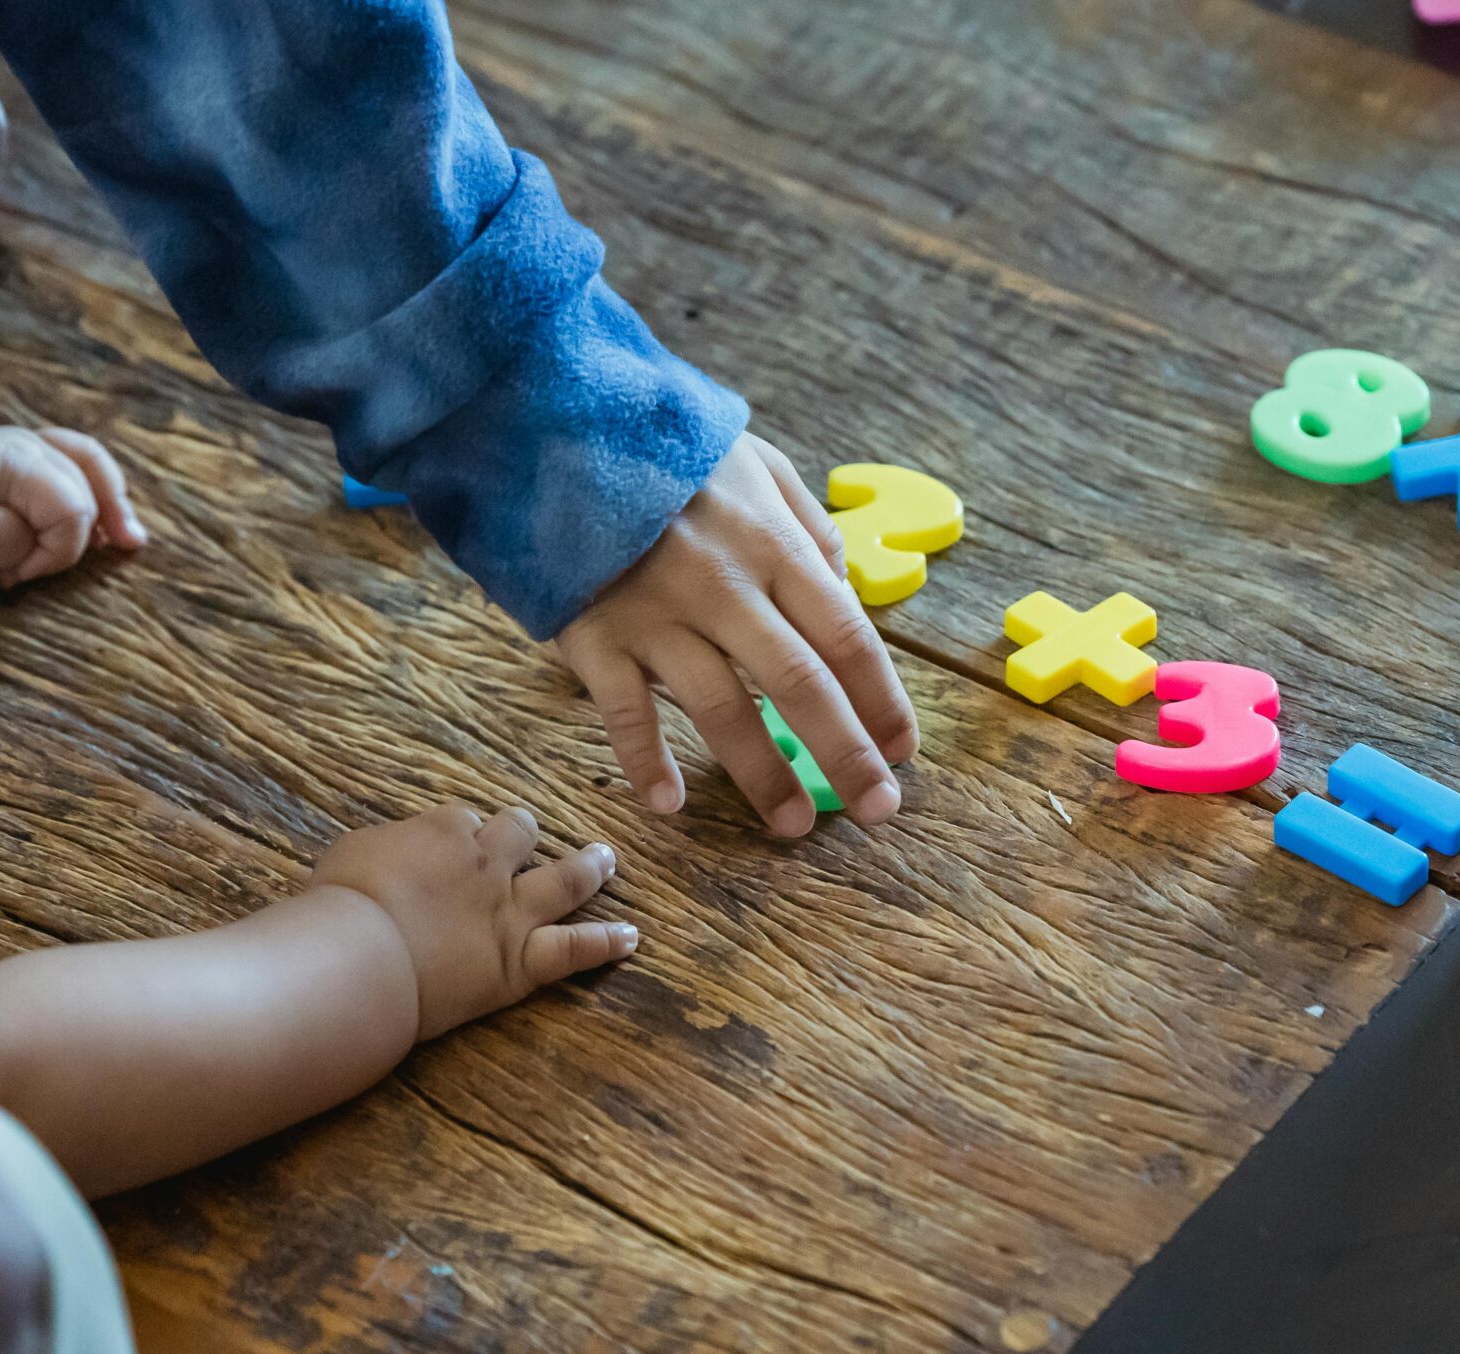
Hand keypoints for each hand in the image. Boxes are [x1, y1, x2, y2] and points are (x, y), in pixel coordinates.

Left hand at [0, 427, 143, 585]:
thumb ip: (19, 539)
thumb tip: (51, 543)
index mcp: (17, 460)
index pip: (74, 509)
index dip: (60, 551)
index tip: (20, 576)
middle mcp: (29, 445)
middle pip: (91, 488)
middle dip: (88, 533)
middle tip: (103, 561)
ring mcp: (27, 448)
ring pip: (93, 466)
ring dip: (113, 503)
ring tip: (128, 538)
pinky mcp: (23, 461)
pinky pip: (78, 465)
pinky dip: (98, 490)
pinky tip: (108, 514)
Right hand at [311, 803, 634, 1040]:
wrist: (358, 956)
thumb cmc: (338, 905)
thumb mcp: (350, 853)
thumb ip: (382, 848)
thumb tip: (387, 855)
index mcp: (443, 830)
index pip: (466, 820)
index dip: (464, 834)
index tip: (457, 845)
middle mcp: (487, 863)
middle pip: (522, 832)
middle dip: (528, 833)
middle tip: (533, 837)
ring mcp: (511, 910)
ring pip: (566, 879)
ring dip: (590, 867)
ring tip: (607, 860)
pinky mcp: (520, 960)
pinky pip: (575, 948)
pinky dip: (605, 942)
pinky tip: (630, 938)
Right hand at [559, 432, 917, 834]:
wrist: (554, 419)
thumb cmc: (667, 450)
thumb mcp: (756, 462)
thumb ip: (807, 526)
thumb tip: (846, 586)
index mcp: (774, 545)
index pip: (847, 637)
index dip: (883, 700)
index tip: (904, 751)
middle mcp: (725, 585)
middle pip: (801, 686)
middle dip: (847, 754)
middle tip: (879, 810)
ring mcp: (656, 613)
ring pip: (722, 711)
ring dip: (762, 775)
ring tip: (792, 827)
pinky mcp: (594, 633)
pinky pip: (624, 710)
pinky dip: (644, 761)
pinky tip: (668, 804)